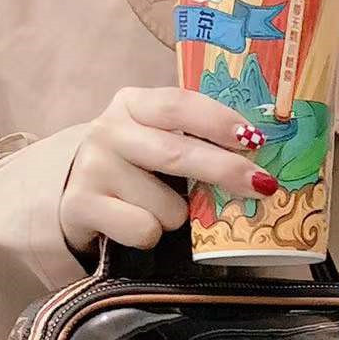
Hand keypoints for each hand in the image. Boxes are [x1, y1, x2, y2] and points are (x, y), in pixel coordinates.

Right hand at [59, 86, 274, 252]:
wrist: (76, 197)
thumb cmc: (134, 168)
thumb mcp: (158, 140)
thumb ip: (196, 140)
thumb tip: (258, 160)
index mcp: (132, 103)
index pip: (179, 105)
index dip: (218, 121)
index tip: (254, 139)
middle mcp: (108, 130)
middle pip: (178, 153)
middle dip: (226, 171)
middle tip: (262, 185)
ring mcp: (92, 168)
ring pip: (167, 206)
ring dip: (177, 217)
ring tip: (158, 209)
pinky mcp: (82, 205)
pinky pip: (144, 230)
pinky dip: (150, 235)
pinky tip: (135, 223)